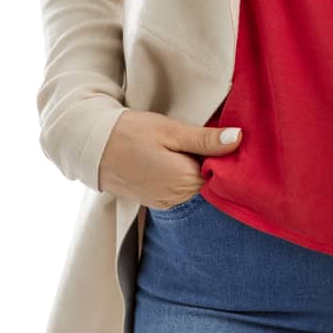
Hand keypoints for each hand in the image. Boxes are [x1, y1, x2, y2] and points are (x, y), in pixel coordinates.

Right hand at [96, 108, 242, 207]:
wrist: (93, 147)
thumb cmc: (132, 133)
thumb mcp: (171, 130)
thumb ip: (205, 139)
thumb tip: (239, 138)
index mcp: (185, 180)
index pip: (221, 170)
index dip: (221, 152)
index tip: (213, 133)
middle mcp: (177, 198)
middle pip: (208, 179)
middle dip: (207, 159)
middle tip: (193, 135)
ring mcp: (165, 202)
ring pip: (193, 184)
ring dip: (192, 166)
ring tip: (179, 145)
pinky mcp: (155, 201)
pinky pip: (178, 189)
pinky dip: (179, 174)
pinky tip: (169, 157)